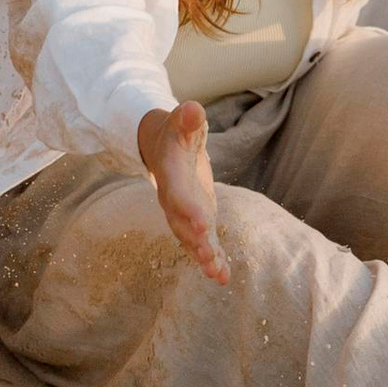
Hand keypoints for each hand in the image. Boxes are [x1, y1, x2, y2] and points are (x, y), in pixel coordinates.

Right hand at [136, 102, 228, 283]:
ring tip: (218, 275)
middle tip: (208, 256)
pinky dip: (212, 259)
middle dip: (195, 240)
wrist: (163, 148)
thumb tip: (193, 109)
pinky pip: (203, 242)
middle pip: (182, 223)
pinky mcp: (197, 220)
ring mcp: (184, 213)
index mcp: (171, 175)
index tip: (203, 223)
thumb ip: (188, 117)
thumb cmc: (176, 132)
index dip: (188, 208)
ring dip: (204, 257)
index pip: (178, 193)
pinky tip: (223, 277)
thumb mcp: (182, 120)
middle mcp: (174, 199)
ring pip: (191, 239)